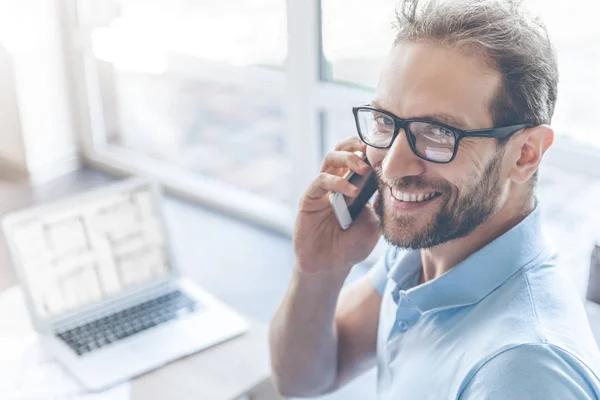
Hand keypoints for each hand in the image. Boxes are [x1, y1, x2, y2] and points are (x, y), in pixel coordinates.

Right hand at [293, 137, 381, 272]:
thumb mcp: (374, 223)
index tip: (384, 147)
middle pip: (341, 150)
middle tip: (371, 150)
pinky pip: (320, 181)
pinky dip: (337, 182)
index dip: (368, 148)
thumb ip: (379, 202)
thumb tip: (390, 181)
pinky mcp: (309, 199)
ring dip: (348, 158)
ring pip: (330, 159)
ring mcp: (321, 189)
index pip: (357, 156)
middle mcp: (336, 182)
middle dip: (355, 145)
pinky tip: (352, 192)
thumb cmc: (352, 245)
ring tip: (363, 169)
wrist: (331, 266)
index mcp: (352, 184)